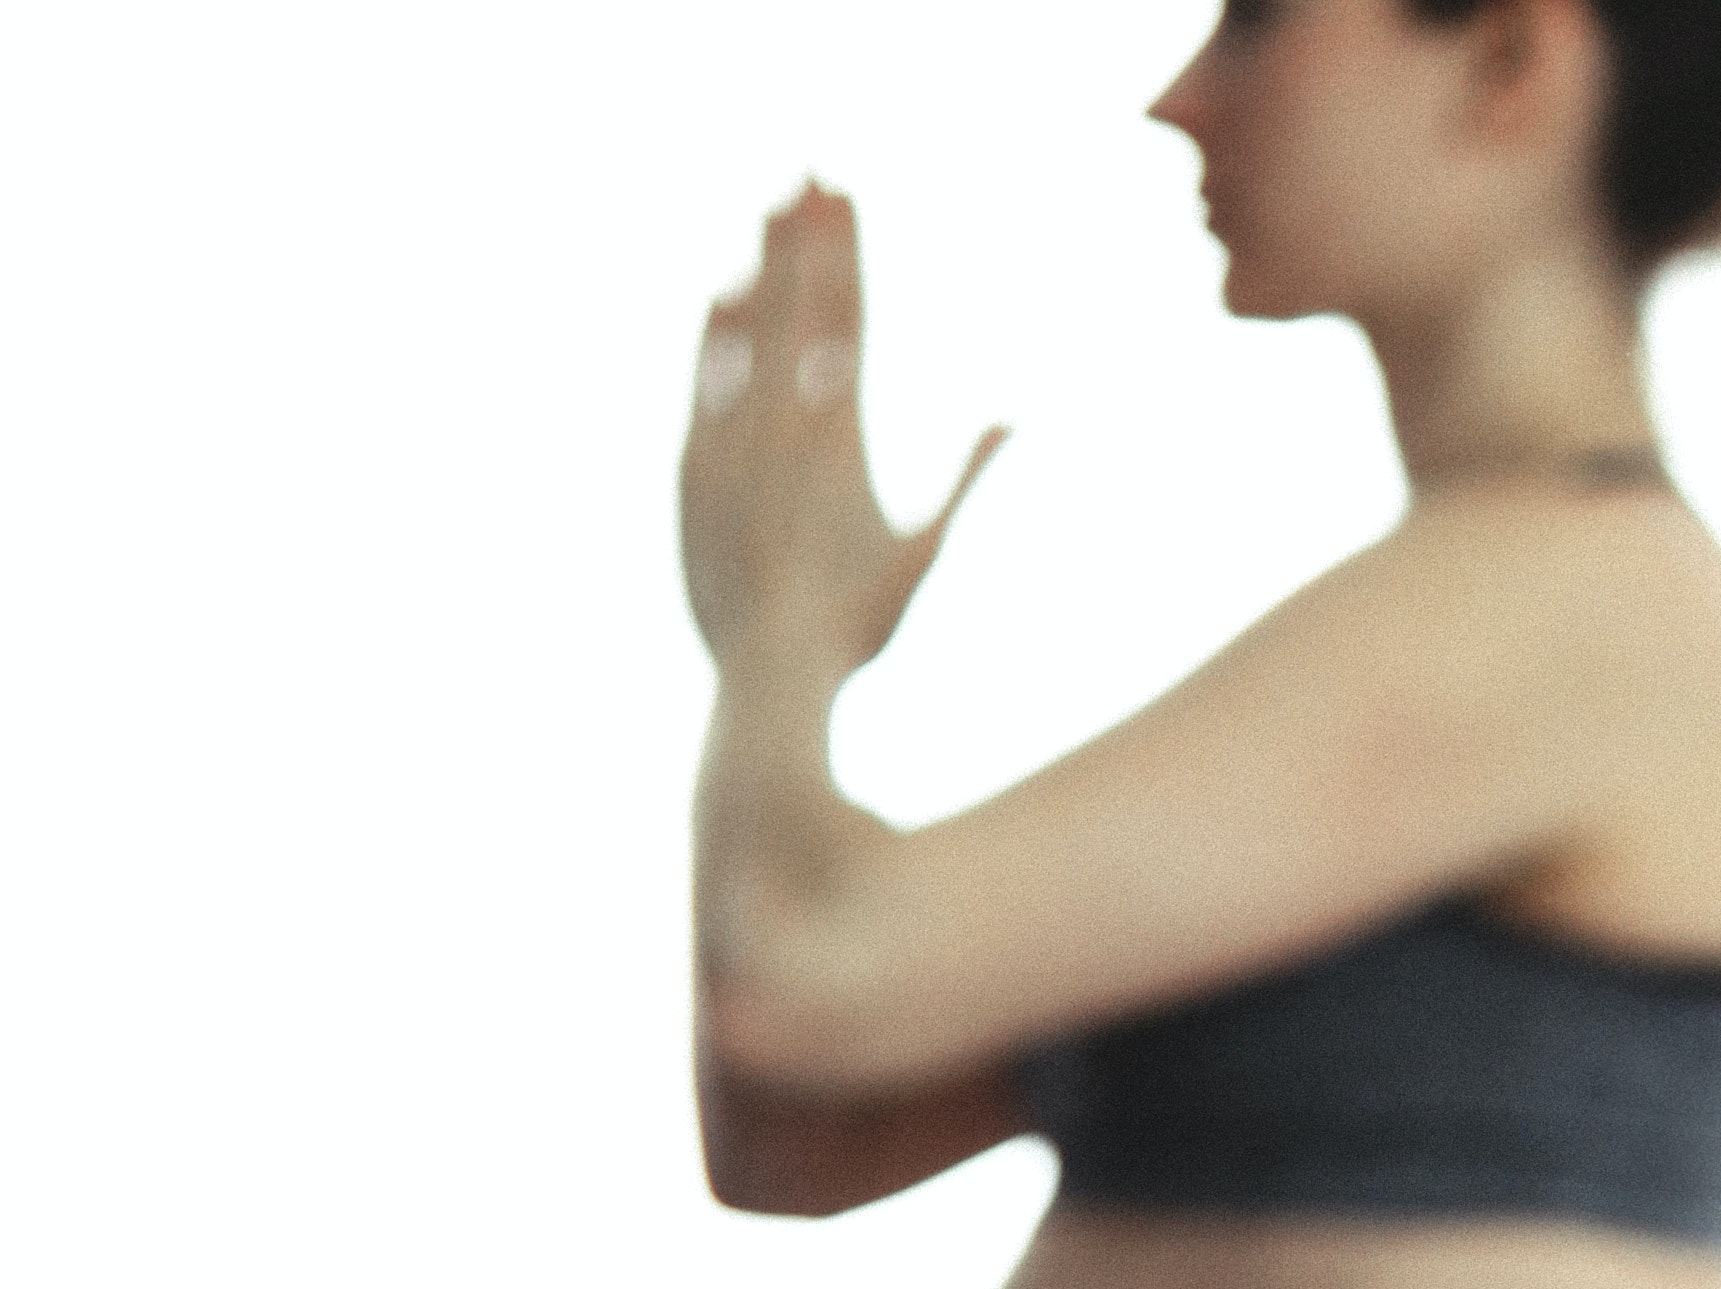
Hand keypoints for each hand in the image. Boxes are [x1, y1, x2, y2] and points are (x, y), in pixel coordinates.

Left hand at [681, 183, 1001, 681]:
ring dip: (763, 267)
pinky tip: (723, 292)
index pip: (846, 320)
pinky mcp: (695, 466)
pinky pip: (706, 377)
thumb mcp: (925, 552)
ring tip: (772, 210)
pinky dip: (717, 330)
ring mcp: (731, 442)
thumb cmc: (858, 624)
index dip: (845, 252)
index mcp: (842, 439)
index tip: (844, 194)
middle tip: (809, 171)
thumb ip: (968, 478)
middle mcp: (782, 426)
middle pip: (794, 307)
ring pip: (746, 331)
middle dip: (804, 236)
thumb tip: (1010, 417)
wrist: (769, 670)